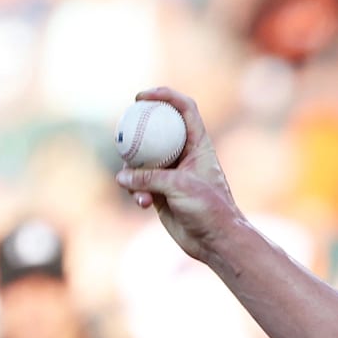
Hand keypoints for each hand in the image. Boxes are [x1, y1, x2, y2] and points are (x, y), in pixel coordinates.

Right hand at [114, 87, 243, 265]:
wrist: (216, 241)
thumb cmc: (209, 210)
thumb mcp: (180, 187)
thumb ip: (149, 177)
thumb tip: (121, 176)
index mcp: (199, 145)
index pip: (185, 110)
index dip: (165, 96)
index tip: (142, 97)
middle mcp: (185, 156)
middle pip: (157, 130)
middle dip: (137, 128)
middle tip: (121, 130)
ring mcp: (171, 173)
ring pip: (142, 159)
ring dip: (133, 170)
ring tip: (137, 185)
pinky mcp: (160, 192)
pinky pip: (138, 184)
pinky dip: (135, 191)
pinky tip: (142, 204)